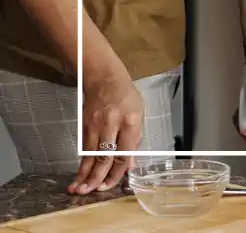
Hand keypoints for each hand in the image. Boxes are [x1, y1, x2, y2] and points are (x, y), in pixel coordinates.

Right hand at [71, 71, 142, 194]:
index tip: (112, 183)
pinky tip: (79, 174)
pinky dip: (82, 163)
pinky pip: (84, 148)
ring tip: (80, 190)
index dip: (117, 171)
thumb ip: (135, 140)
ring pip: (91, 155)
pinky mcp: (85, 126)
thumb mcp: (139, 114)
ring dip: (85, 174)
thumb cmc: (126, 97)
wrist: (105, 79)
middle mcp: (113, 124)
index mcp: (131, 122)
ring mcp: (96, 125)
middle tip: (93, 192)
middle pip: (105, 156)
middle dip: (98, 177)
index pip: (124, 152)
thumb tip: (130, 165)